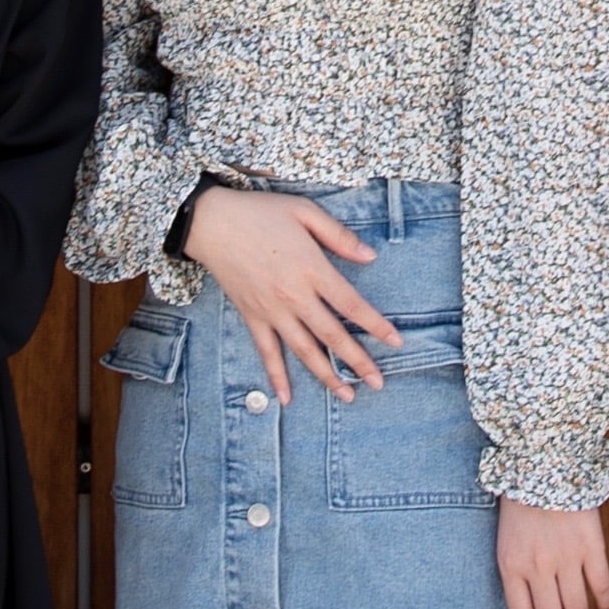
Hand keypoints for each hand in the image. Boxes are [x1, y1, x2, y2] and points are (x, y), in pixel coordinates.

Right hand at [184, 189, 403, 405]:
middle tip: (378, 383)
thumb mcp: (305, 212)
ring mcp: (272, 310)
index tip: (396, 342)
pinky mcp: (252, 316)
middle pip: (332, 334)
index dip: (375, 325)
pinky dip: (277, 376)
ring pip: (304, 350)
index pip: (351, 304)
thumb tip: (370, 256)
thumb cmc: (260, 212)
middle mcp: (294, 296)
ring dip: (327, 375)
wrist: (212, 222)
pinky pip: (266, 352)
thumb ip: (339, 236)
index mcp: (312, 269)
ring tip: (347, 395)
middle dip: (358, 361)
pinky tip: (287, 397)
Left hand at [496, 499, 608, 608]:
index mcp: (512, 566)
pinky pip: (602, 586)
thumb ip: (516, 572)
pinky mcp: (591, 547)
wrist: (543, 468)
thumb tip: (530, 606)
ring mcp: (566, 558)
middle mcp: (538, 567)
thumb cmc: (521, 506)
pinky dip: (605, 603)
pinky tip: (604, 607)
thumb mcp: (506, 541)